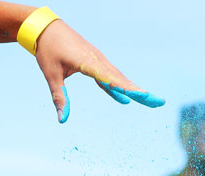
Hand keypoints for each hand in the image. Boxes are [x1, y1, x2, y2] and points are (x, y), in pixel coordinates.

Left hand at [35, 19, 163, 122]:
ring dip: (134, 89)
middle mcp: (97, 59)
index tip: (141, 96)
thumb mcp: (51, 74)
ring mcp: (98, 59)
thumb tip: (62, 120)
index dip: (125, 89)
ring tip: (149, 101)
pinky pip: (110, 76)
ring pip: (119, 77)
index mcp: (87, 61)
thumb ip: (59, 97)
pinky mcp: (95, 61)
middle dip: (140, 92)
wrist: (46, 27)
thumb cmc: (47, 49)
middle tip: (157, 102)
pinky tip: (125, 98)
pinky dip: (118, 86)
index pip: (109, 78)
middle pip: (121, 79)